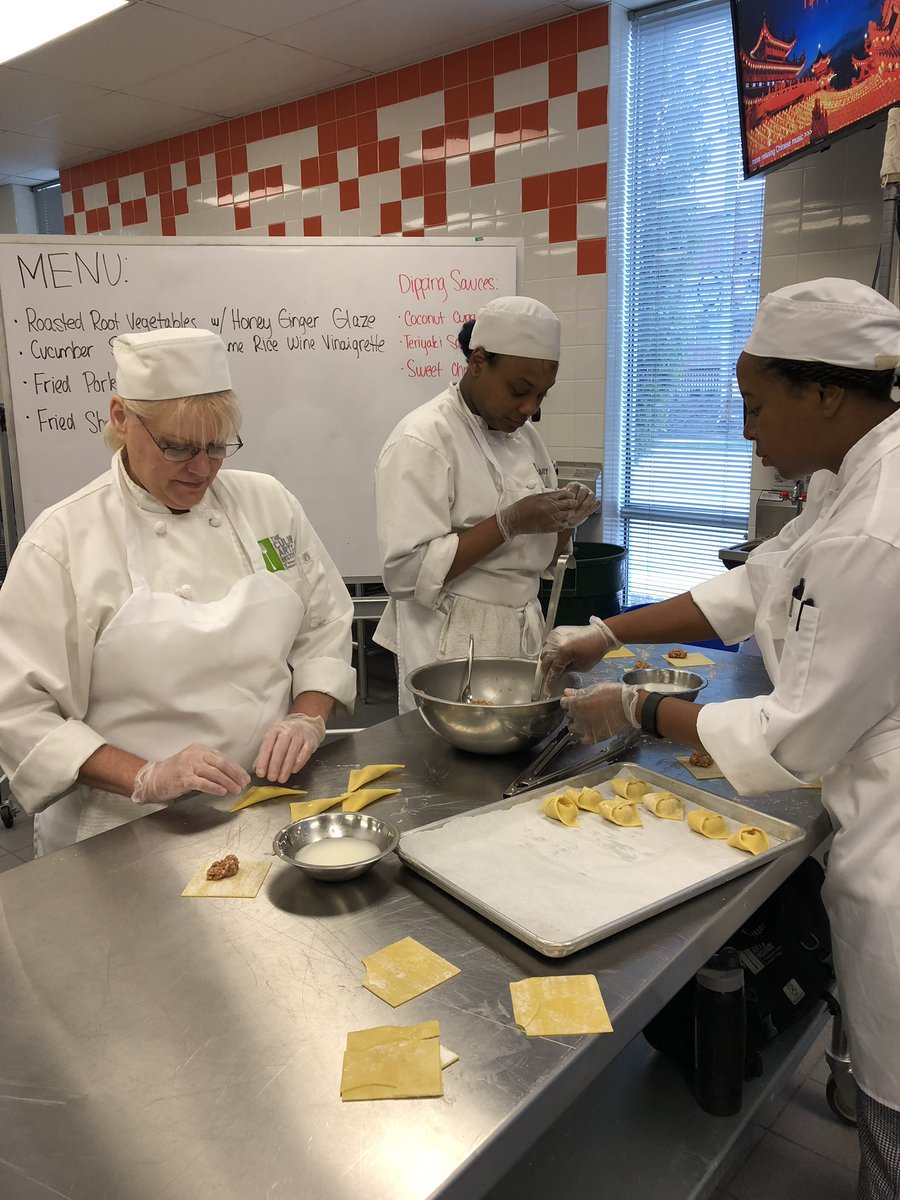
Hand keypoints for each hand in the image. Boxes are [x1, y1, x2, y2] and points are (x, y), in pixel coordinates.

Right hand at [131, 744, 249, 804]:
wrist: (153, 779)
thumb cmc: (175, 773)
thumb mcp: (193, 763)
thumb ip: (209, 765)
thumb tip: (231, 774)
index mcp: (199, 749)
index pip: (223, 757)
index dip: (236, 768)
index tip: (244, 777)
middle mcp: (195, 754)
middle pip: (221, 763)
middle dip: (235, 774)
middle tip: (243, 784)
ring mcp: (188, 765)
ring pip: (215, 773)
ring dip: (228, 782)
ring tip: (236, 790)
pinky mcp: (183, 778)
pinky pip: (203, 783)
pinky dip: (215, 787)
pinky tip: (223, 792)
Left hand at [253, 713, 325, 783]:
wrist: (307, 725)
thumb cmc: (287, 735)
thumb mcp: (274, 739)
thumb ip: (265, 753)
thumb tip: (257, 768)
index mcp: (275, 729)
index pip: (267, 745)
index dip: (263, 761)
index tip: (260, 773)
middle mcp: (288, 730)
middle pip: (280, 749)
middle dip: (274, 766)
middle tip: (271, 778)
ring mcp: (300, 735)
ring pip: (292, 753)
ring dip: (285, 768)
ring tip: (281, 779)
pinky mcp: (311, 742)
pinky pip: (304, 754)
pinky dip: (298, 764)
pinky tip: (293, 771)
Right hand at [496, 489, 576, 539]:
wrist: (515, 519)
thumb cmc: (522, 508)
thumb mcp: (535, 497)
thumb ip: (547, 496)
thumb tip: (554, 496)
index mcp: (548, 498)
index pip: (565, 494)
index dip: (569, 496)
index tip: (571, 497)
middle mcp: (552, 507)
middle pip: (569, 504)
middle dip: (572, 504)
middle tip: (573, 505)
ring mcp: (552, 517)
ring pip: (568, 515)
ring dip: (568, 514)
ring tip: (566, 515)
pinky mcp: (550, 527)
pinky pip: (563, 526)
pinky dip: (564, 524)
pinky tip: (561, 523)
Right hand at [540, 616, 620, 688]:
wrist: (599, 635)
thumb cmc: (594, 651)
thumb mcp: (581, 667)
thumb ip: (566, 670)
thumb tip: (557, 673)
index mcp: (563, 652)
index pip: (553, 670)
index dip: (550, 681)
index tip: (548, 689)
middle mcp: (556, 643)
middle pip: (545, 661)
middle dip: (546, 672)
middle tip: (549, 678)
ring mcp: (555, 636)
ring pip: (543, 652)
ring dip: (546, 661)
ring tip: (550, 668)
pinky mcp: (556, 632)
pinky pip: (547, 643)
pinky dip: (548, 651)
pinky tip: (553, 656)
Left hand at [560, 682, 639, 743]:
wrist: (628, 706)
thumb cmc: (613, 694)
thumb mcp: (594, 688)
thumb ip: (578, 692)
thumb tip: (567, 692)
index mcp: (576, 704)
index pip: (563, 703)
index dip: (568, 701)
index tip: (573, 700)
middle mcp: (577, 717)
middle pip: (568, 715)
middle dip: (573, 711)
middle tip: (584, 708)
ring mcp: (585, 729)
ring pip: (572, 728)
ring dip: (576, 724)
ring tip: (586, 719)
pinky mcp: (593, 738)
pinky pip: (582, 739)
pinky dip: (584, 735)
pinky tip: (590, 729)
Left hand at [563, 481, 599, 526]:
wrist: (569, 513)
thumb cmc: (564, 506)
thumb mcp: (560, 502)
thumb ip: (561, 499)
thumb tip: (559, 495)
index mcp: (573, 485)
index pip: (574, 487)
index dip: (571, 495)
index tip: (568, 503)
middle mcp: (582, 488)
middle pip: (583, 491)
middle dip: (578, 501)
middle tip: (574, 509)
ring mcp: (589, 494)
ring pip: (591, 496)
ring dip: (585, 505)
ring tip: (579, 512)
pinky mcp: (594, 501)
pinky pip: (596, 503)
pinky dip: (592, 508)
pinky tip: (585, 513)